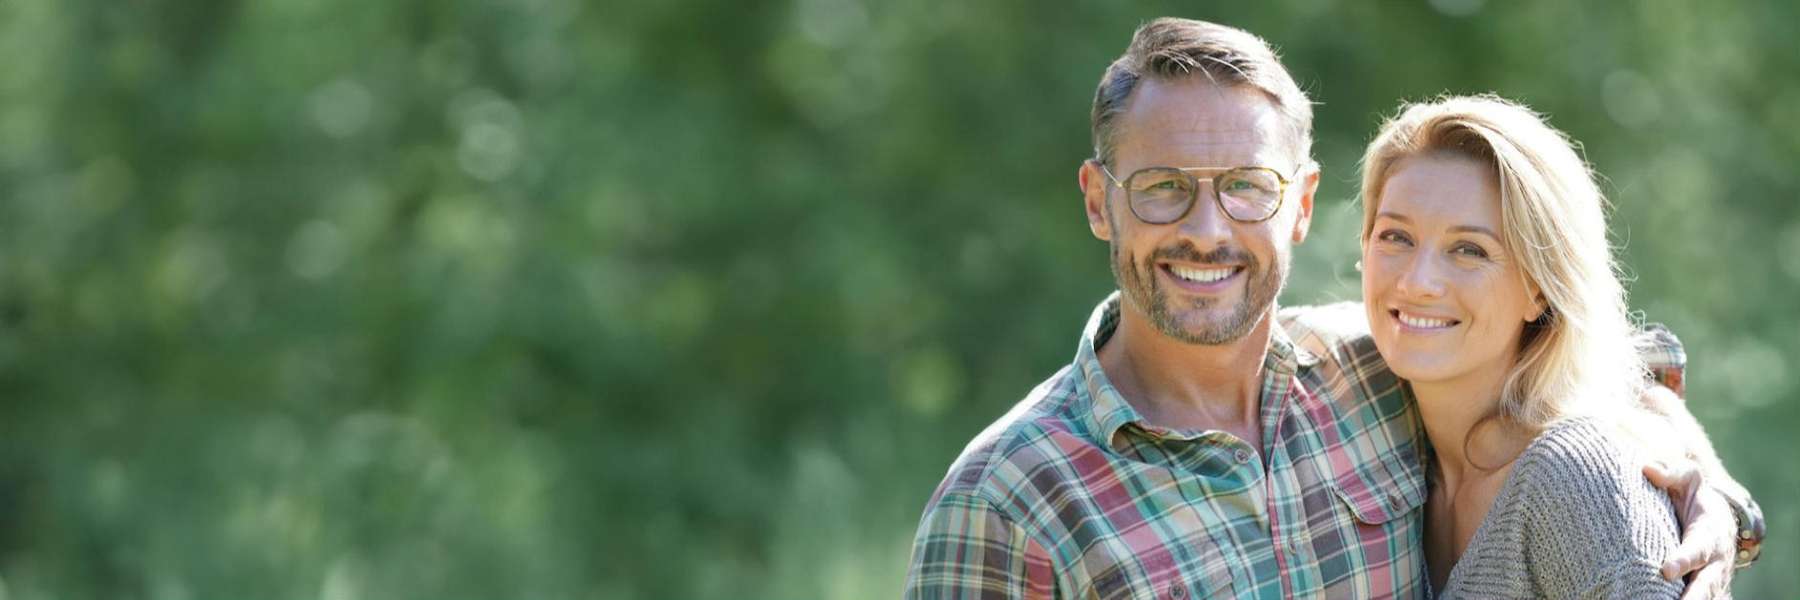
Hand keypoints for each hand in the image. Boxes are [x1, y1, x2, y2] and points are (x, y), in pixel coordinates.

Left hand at [1644, 460, 1735, 598]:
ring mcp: (1712, 579)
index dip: (1683, 560)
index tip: (1667, 569)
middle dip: (1694, 597)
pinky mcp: (1704, 589)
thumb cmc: (1694, 495)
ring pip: (1707, 597)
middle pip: (1706, 584)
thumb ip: (1671, 474)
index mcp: (1710, 535)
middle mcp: (1715, 562)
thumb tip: (1648, 468)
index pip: (1697, 550)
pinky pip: (1700, 599)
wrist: (1715, 516)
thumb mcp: (1686, 479)